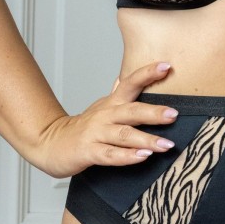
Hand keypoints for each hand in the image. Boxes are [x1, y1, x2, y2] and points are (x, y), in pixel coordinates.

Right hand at [35, 61, 177, 177]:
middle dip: (153, 113)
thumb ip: (116, 94)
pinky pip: (110, 155)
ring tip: (166, 144)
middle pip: (131, 111)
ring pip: (123, 135)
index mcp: (111, 104)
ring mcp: (96, 134)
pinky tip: (143, 157)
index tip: (167, 66)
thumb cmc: (82, 128)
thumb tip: (125, 78)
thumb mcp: (102, 108)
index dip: (148, 74)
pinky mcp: (89, 152)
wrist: (50, 143)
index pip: (130, 83)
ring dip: (146, 139)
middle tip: (174, 114)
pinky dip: (127, 156)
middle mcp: (104, 116)